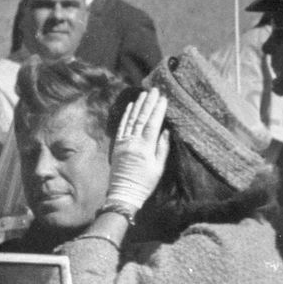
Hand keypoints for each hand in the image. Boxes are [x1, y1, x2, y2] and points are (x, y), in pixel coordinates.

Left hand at [107, 88, 169, 210]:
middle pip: (141, 118)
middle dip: (149, 103)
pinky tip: (130, 106)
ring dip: (137, 106)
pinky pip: (121, 127)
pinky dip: (126, 116)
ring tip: (144, 94)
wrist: (123, 193)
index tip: (163, 98)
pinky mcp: (116, 146)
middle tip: (154, 90)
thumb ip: (162, 148)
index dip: (158, 110)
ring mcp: (123, 143)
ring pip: (131, 120)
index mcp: (145, 148)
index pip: (152, 124)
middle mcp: (133, 143)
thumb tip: (166, 131)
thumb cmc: (145, 183)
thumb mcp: (158, 168)